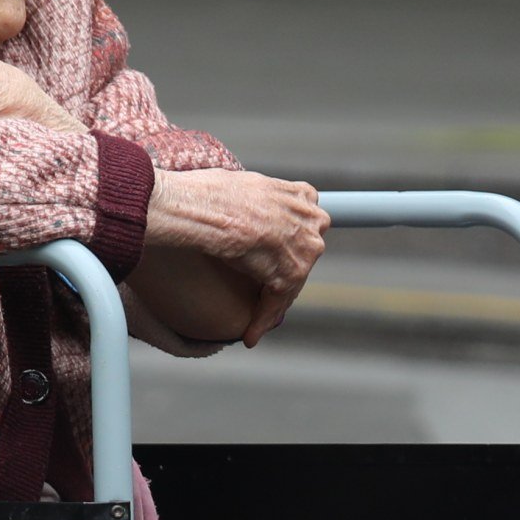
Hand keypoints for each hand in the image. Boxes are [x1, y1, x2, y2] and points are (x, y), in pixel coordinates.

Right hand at [142, 168, 330, 340]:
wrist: (208, 209)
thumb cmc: (214, 194)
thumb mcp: (244, 185)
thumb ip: (259, 199)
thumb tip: (244, 205)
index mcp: (302, 195)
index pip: (303, 224)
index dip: (288, 240)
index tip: (277, 252)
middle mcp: (311, 220)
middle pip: (304, 253)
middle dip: (286, 269)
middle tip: (262, 284)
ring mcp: (305, 248)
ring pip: (292, 281)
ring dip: (273, 300)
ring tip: (255, 319)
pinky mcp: (291, 275)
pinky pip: (278, 302)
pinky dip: (263, 319)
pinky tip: (251, 334)